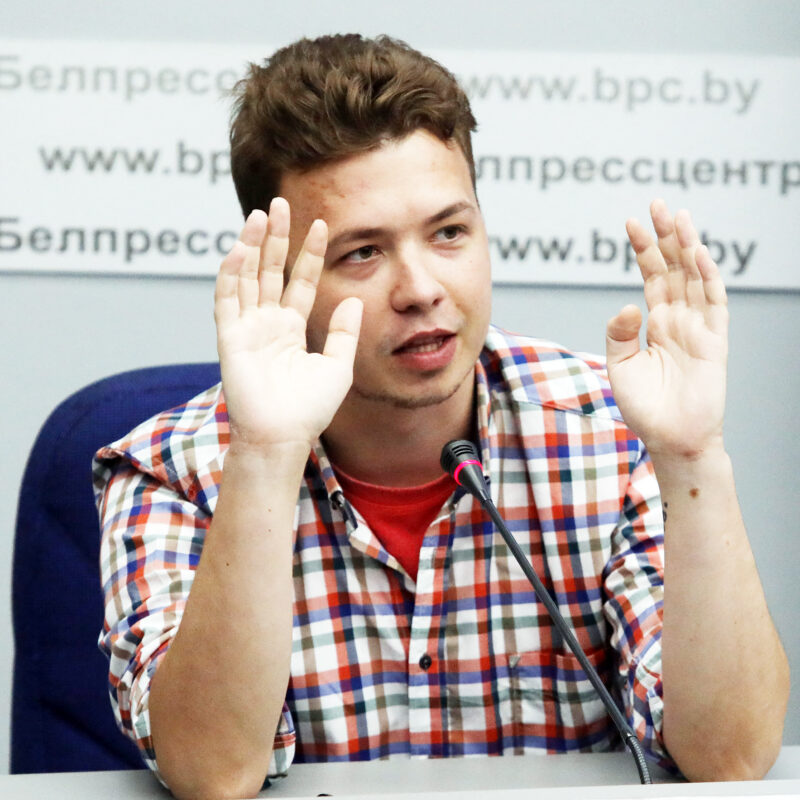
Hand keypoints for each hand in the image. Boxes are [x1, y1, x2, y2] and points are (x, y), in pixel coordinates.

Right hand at [214, 199, 362, 450]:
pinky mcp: (229, 339)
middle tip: (280, 204)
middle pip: (270, 271)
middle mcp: (267, 323)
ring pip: (246, 278)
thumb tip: (351, 299)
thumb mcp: (338, 366)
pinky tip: (239, 250)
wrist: (284, 436)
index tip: (321, 225)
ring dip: (251, 247)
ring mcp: (246, 329)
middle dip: (276, 238)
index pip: (298, 281)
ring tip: (260, 215)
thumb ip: (343, 332)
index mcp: (291, 329)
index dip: (308, 254)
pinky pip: (227, 301)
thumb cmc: (310, 409)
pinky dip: (230, 275)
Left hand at [606, 199, 727, 459]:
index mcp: (655, 323)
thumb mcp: (620, 367)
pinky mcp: (714, 342)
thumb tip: (627, 303)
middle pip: (674, 268)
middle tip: (658, 203)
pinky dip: (708, 279)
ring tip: (678, 216)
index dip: (643, 249)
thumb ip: (619, 335)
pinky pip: (714, 305)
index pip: (651, 276)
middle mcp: (677, 320)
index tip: (630, 222)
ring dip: (688, 247)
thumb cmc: (645, 408)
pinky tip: (698, 255)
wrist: (671, 439)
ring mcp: (698, 328)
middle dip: (666, 236)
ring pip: (695, 278)